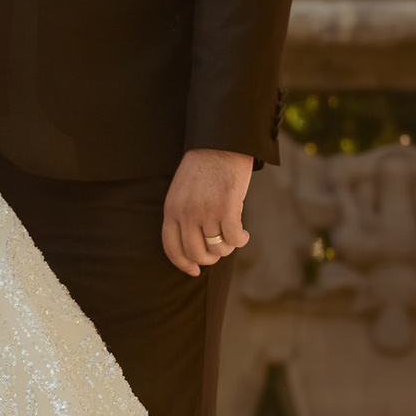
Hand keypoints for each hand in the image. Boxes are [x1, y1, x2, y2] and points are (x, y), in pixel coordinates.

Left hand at [161, 147, 252, 276]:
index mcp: (171, 209)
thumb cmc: (203, 168)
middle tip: (220, 251)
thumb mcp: (182, 192)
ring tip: (233, 237)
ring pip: (217, 248)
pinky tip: (244, 234)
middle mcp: (186, 213)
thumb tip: (196, 246)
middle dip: (210, 258)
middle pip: (196, 253)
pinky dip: (241, 240)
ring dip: (228, 247)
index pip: (172, 247)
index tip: (193, 271)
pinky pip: (234, 239)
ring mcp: (206, 212)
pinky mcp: (227, 208)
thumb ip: (184, 216)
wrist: (220, 144)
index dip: (183, 264)